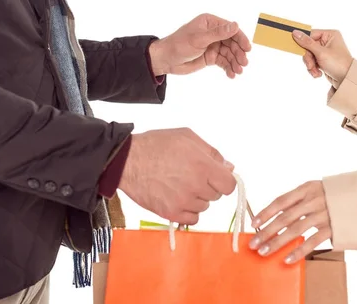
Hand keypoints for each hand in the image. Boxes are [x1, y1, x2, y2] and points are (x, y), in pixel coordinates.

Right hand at [118, 128, 236, 224]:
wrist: (127, 161)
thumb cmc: (156, 145)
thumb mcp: (187, 137)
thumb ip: (212, 153)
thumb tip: (228, 167)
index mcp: (203, 166)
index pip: (230, 185)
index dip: (224, 180)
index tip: (217, 177)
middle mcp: (196, 186)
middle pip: (216, 195)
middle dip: (208, 186)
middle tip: (191, 175)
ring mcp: (183, 202)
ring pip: (203, 206)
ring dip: (197, 198)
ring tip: (179, 184)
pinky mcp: (170, 213)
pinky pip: (192, 219)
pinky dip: (188, 211)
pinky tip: (177, 197)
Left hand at [149, 13, 251, 77]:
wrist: (166, 60)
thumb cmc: (180, 45)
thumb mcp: (200, 39)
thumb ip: (219, 33)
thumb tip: (236, 25)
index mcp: (210, 23)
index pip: (230, 29)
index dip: (240, 39)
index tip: (247, 49)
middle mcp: (213, 33)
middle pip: (232, 43)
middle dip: (238, 53)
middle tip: (243, 64)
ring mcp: (212, 45)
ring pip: (229, 53)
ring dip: (234, 62)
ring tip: (238, 71)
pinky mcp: (210, 57)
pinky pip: (223, 62)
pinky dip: (228, 67)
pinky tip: (231, 74)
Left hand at [248, 181, 331, 263]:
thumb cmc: (335, 195)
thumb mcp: (316, 190)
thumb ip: (299, 200)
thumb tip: (277, 215)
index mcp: (307, 188)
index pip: (281, 201)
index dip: (266, 212)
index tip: (254, 223)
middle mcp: (314, 200)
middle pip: (285, 217)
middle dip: (267, 231)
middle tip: (254, 243)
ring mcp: (324, 214)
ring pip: (295, 230)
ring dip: (277, 242)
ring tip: (265, 251)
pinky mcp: (334, 227)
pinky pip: (312, 241)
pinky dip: (299, 251)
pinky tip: (288, 259)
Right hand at [292, 29, 352, 88]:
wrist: (347, 80)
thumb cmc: (339, 64)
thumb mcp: (321, 53)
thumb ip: (307, 43)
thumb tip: (295, 33)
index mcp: (330, 35)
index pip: (310, 35)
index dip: (304, 43)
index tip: (298, 49)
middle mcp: (328, 41)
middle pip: (308, 46)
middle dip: (309, 58)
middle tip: (311, 66)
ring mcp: (325, 51)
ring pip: (309, 55)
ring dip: (310, 65)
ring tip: (316, 72)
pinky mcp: (324, 60)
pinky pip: (313, 62)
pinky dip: (313, 68)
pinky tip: (318, 73)